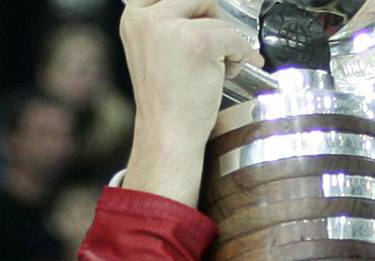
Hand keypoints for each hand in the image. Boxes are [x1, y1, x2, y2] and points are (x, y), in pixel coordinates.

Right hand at [120, 0, 262, 205]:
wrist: (168, 133)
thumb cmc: (168, 100)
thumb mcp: (157, 49)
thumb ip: (171, 23)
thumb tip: (206, 6)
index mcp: (134, 18)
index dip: (192, 4)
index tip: (205, 16)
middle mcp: (147, 18)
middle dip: (213, 17)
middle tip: (216, 43)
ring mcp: (170, 28)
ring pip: (216, 14)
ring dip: (226, 40)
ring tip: (218, 66)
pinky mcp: (197, 42)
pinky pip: (234, 35)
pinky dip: (240, 54)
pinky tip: (230, 71)